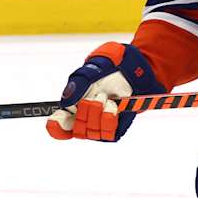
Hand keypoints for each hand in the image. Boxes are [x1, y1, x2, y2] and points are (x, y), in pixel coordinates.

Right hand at [47, 41, 162, 140]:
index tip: (57, 120)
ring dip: (100, 114)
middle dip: (86, 110)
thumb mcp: (98, 64)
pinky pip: (109, 135)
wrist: (142, 66)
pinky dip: (111, 121)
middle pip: (76, 128)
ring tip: (110, 99)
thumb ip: (80, 80)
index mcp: (75, 102)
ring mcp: (101, 123)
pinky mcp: (117, 128)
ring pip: (92, 132)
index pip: (59, 124)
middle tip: (99, 94)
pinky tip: (116, 108)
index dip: (56, 126)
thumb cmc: (117, 63)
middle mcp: (86, 116)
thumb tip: (65, 101)